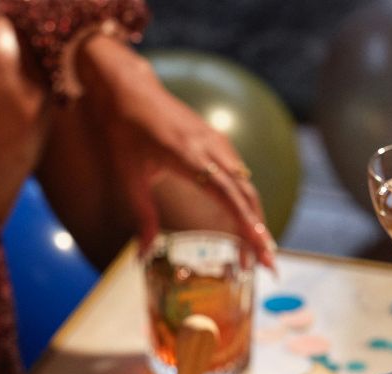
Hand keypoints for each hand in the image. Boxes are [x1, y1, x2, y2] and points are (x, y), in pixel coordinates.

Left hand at [78, 36, 274, 268]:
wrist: (130, 90)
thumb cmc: (124, 131)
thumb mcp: (128, 176)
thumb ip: (142, 215)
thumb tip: (144, 256)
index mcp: (189, 158)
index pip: (228, 197)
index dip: (247, 226)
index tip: (260, 251)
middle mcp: (211, 149)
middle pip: (246, 196)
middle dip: (259, 233)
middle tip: (267, 266)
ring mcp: (218, 143)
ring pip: (247, 187)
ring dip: (255, 220)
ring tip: (256, 253)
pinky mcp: (217, 142)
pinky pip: (240, 175)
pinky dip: (247, 202)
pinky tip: (246, 223)